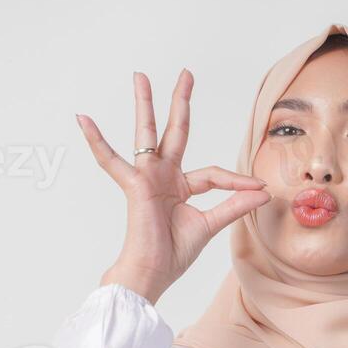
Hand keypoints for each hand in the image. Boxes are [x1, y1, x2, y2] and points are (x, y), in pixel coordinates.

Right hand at [77, 70, 271, 302]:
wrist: (152, 273)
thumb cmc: (173, 254)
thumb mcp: (210, 225)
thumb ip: (235, 206)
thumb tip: (263, 192)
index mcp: (180, 187)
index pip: (213, 174)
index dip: (238, 181)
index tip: (259, 187)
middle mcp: (164, 176)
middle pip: (175, 131)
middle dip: (180, 103)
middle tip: (186, 74)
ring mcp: (148, 177)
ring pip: (146, 133)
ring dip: (145, 104)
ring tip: (141, 77)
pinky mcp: (134, 184)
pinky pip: (111, 160)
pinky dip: (96, 141)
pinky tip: (83, 120)